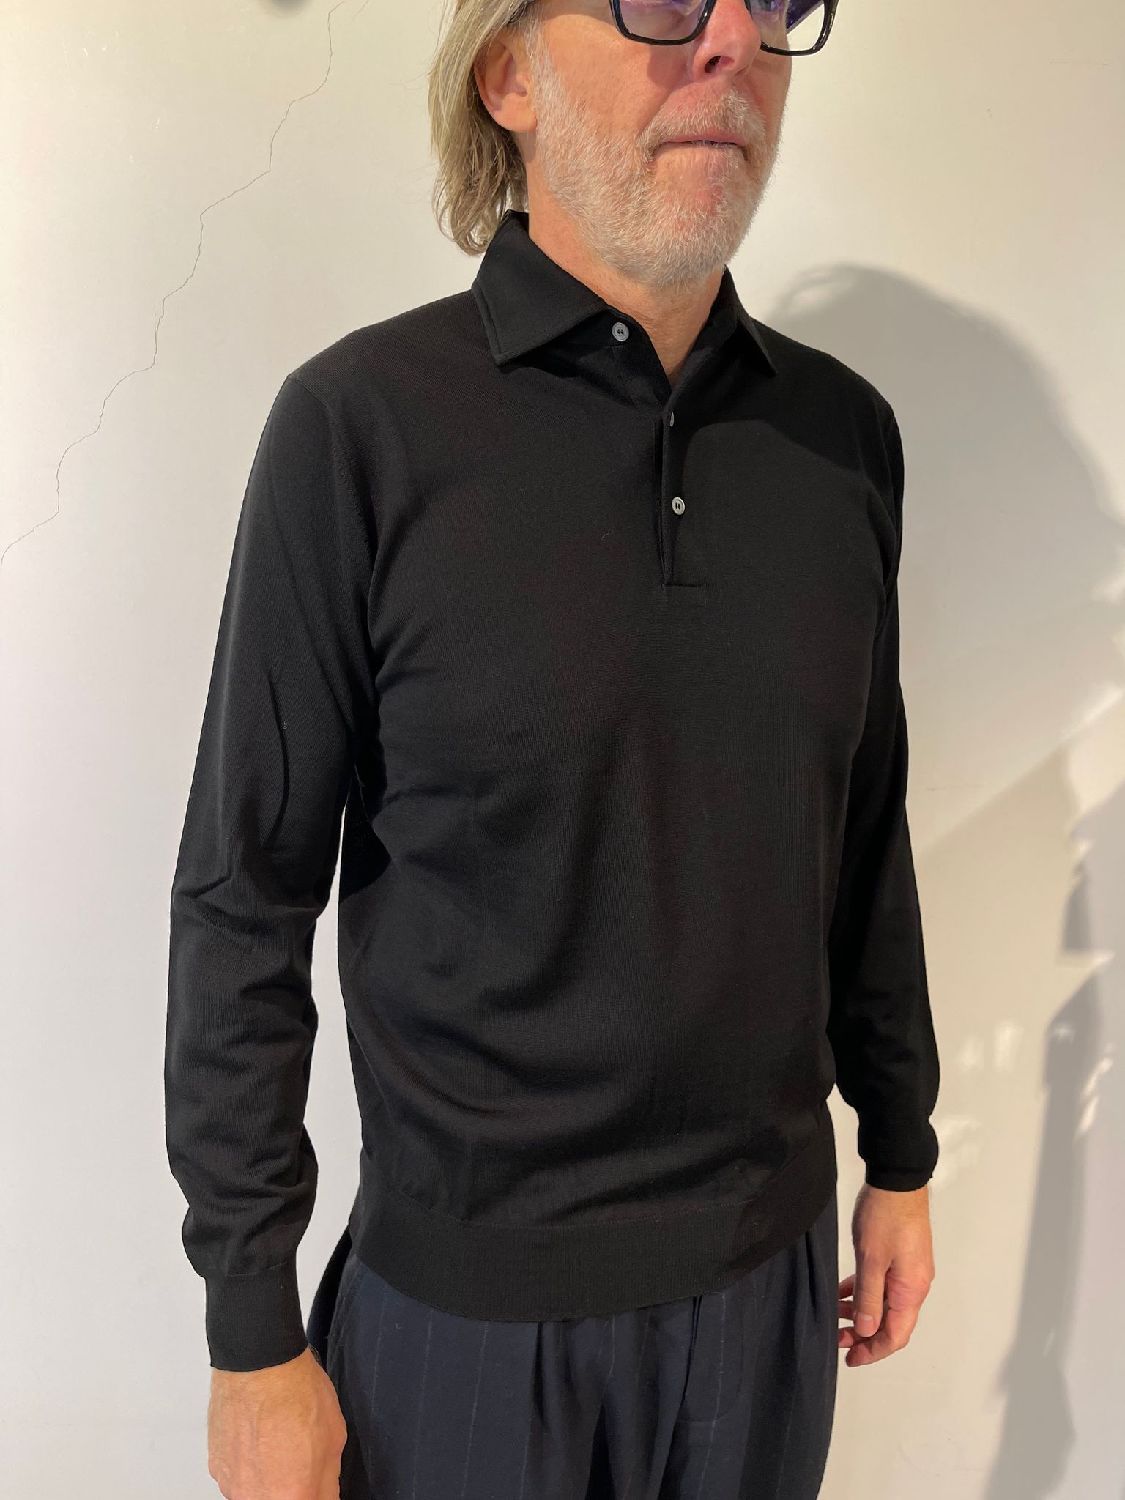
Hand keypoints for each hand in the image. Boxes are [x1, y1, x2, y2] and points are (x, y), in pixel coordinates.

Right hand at [207, 1345, 348, 1498]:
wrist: (259, 1362)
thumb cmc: (295, 1392)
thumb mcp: (334, 1439)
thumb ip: (328, 1483)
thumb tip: (325, 1497)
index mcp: (290, 1497)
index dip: (313, 1492)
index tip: (314, 1484)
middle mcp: (255, 1497)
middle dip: (292, 1489)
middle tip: (298, 1461)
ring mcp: (231, 1484)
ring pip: (257, 1493)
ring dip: (268, 1479)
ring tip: (278, 1443)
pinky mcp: (216, 1467)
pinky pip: (238, 1476)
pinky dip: (249, 1465)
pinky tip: (259, 1437)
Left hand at [837, 1182, 934, 1366]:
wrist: (897, 1180)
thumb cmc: (884, 1217)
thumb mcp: (870, 1260)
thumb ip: (869, 1298)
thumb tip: (868, 1331)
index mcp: (910, 1291)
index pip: (895, 1335)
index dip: (873, 1351)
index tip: (851, 1358)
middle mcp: (914, 1285)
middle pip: (891, 1323)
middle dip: (864, 1334)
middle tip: (837, 1339)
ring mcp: (908, 1271)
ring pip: (885, 1304)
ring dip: (862, 1312)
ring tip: (835, 1314)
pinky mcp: (900, 1258)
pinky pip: (883, 1285)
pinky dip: (864, 1291)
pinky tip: (843, 1290)